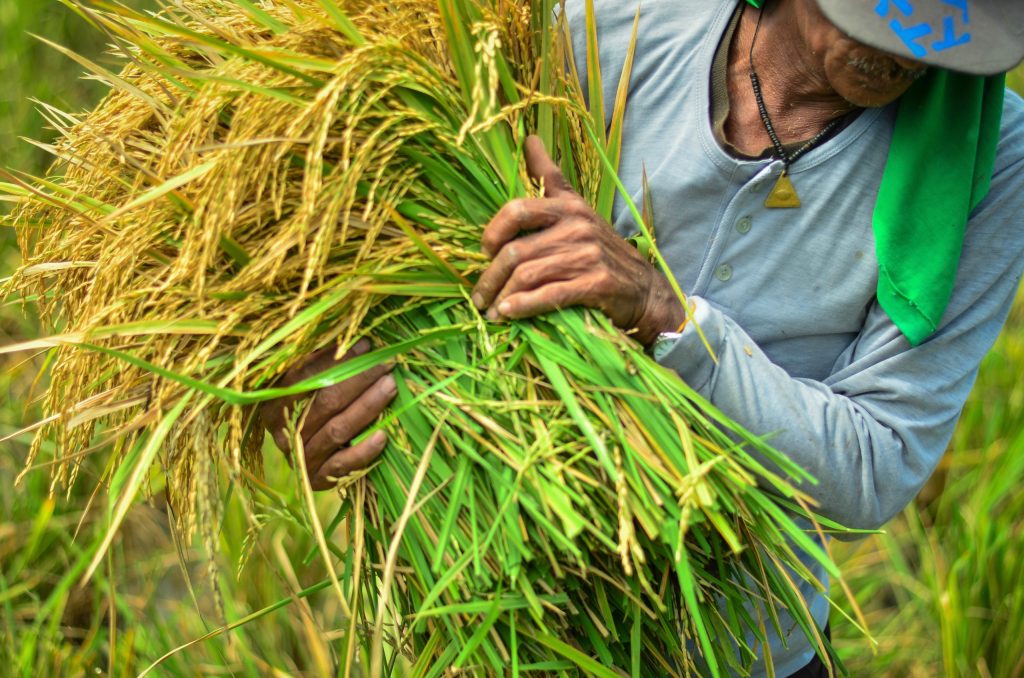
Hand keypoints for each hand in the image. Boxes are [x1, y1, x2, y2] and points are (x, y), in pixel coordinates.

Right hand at [259, 339, 397, 489]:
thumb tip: (354, 340)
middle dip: (359, 379)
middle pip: (325, 401)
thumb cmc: (311, 410)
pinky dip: (364, 450)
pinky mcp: (317, 480)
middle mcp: (283, 432)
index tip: (366, 346)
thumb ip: (322, 365)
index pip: (305, 377)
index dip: (337, 361)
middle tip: (386, 365)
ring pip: (337, 429)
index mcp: (274, 403)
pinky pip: (343, 464)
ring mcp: (300, 458)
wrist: (307, 459)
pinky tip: (383, 435)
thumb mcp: (308, 386)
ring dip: (367, 407)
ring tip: (390, 386)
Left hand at [470, 136, 683, 346]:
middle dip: (490, 277)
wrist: (644, 289)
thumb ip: (550, 178)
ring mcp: (588, 255)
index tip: (484, 252)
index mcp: (567, 206)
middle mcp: (576, 226)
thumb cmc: (600, 249)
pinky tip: (509, 313)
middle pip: (516, 251)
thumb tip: (529, 139)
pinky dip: (524, 306)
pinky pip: (550, 295)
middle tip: (479, 296)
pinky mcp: (596, 283)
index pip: (517, 210)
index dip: (493, 232)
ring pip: (528, 275)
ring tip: (490, 311)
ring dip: (502, 296)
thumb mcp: (577, 209)